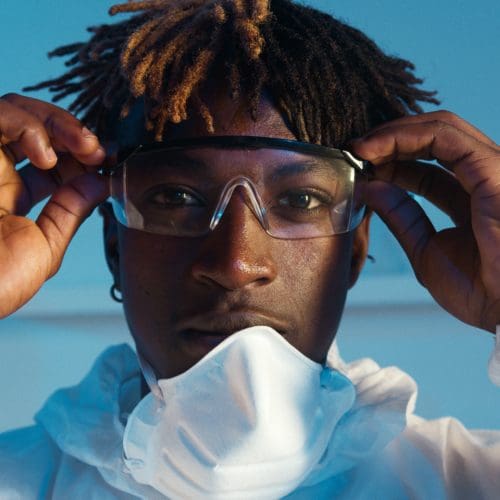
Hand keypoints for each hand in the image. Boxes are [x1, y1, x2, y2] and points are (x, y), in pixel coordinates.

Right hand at [0, 94, 107, 317]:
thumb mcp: (44, 246)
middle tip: (99, 149)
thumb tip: (101, 182)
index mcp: (9, 195)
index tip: (109, 162)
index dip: (80, 157)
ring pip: (11, 111)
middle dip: (72, 133)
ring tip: (84, 146)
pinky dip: (25, 125)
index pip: (50, 161)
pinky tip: (45, 154)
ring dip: (56, 122)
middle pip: (31, 129)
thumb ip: (71, 211)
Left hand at [350, 111, 499, 332]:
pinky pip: (444, 136)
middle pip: (432, 142)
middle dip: (389, 142)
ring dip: (393, 135)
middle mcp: (481, 178)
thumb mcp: (425, 250)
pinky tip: (374, 148)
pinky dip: (404, 136)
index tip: (358, 169)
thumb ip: (401, 216)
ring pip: (438, 129)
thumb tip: (371, 188)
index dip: (389, 164)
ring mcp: (489, 168)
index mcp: (469, 200)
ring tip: (360, 148)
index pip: (425, 169)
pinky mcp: (491, 166)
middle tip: (354, 151)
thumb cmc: (478, 290)